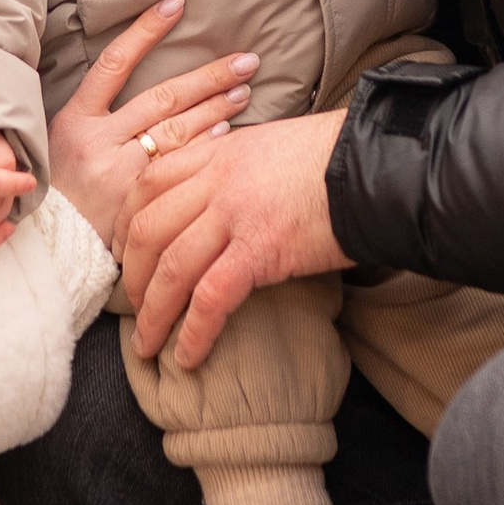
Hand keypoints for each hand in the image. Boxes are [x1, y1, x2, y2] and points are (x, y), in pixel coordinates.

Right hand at [45, 0, 256, 253]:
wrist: (48, 250)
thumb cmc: (59, 190)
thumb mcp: (62, 142)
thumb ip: (97, 113)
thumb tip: (139, 72)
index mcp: (74, 121)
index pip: (114, 64)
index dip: (145, 31)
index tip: (176, 3)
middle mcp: (97, 143)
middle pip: (162, 98)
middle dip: (208, 76)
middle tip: (246, 60)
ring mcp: (118, 174)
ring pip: (176, 131)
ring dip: (215, 109)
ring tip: (243, 91)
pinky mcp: (137, 203)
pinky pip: (179, 168)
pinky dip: (205, 149)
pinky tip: (227, 135)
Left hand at [122, 109, 349, 371]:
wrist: (380, 166)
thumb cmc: (338, 160)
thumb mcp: (273, 148)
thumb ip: (238, 170)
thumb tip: (222, 203)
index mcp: (219, 152)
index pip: (149, 182)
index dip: (126, 221)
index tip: (123, 252)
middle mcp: (217, 179)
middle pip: (147, 228)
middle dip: (133, 275)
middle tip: (133, 307)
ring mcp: (236, 213)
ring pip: (171, 267)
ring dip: (153, 314)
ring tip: (148, 346)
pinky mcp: (261, 249)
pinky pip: (211, 298)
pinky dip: (193, 332)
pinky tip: (188, 356)